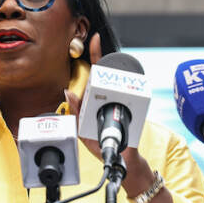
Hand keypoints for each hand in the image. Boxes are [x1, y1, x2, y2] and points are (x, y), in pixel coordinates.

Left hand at [64, 36, 173, 202]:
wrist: (124, 164)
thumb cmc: (106, 148)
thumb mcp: (84, 133)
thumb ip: (75, 113)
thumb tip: (68, 93)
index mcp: (99, 102)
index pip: (97, 75)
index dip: (96, 55)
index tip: (94, 39)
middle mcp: (114, 99)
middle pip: (110, 78)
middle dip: (104, 71)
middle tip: (102, 72)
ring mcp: (126, 104)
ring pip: (121, 88)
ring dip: (114, 92)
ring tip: (108, 106)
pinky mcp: (135, 112)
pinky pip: (131, 101)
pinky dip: (126, 104)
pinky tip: (121, 108)